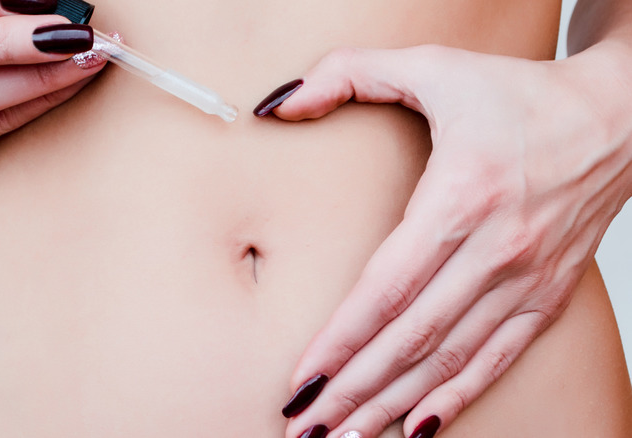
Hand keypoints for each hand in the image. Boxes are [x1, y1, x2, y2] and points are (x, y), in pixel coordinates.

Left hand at [262, 43, 631, 437]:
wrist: (619, 114)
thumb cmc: (520, 94)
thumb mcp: (432, 66)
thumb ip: (348, 73)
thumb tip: (277, 103)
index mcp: (460, 199)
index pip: (384, 291)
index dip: (338, 341)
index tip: (299, 380)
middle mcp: (495, 250)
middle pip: (409, 339)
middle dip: (351, 390)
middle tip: (305, 428)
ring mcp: (526, 279)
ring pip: (448, 359)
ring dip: (392, 405)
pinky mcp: (548, 294)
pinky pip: (497, 357)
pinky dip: (456, 396)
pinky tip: (418, 427)